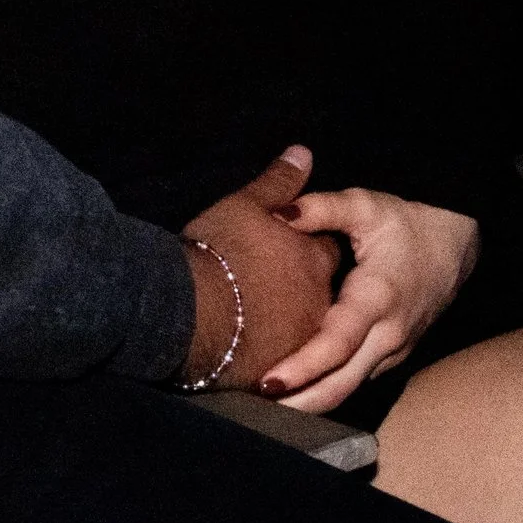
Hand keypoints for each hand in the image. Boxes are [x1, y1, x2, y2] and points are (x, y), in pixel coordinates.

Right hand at [178, 146, 341, 389]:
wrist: (194, 311)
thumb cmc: (220, 251)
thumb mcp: (246, 205)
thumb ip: (279, 183)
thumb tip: (302, 153)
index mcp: (314, 258)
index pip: (329, 250)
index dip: (312, 247)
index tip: (294, 248)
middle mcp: (319, 300)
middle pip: (325, 295)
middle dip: (307, 293)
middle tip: (277, 291)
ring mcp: (303, 338)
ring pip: (308, 333)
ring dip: (293, 328)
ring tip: (267, 326)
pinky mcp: (282, 369)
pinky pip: (286, 362)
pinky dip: (276, 356)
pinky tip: (257, 354)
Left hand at [256, 189, 479, 412]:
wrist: (454, 243)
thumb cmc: (405, 223)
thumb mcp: (365, 204)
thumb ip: (321, 208)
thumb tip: (278, 213)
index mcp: (377, 297)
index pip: (338, 343)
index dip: (304, 366)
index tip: (269, 380)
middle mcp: (388, 334)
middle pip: (342, 383)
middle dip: (300, 402)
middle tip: (254, 406)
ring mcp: (394, 351)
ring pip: (350, 388)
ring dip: (311, 401)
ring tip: (265, 407)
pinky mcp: (393, 357)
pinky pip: (357, 380)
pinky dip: (327, 389)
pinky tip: (296, 391)